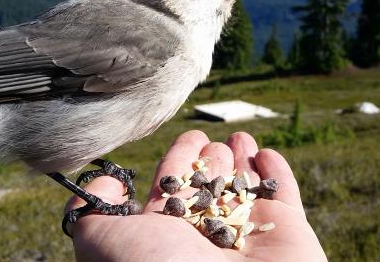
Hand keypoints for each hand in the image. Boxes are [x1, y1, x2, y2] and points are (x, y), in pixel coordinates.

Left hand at [64, 130, 326, 260]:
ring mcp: (250, 235)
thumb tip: (106, 185)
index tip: (189, 139)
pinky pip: (283, 196)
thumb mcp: (104, 242)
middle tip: (211, 141)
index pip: (174, 189)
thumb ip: (91, 212)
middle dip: (210, 160)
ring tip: (241, 138)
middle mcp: (208, 236)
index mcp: (169, 236)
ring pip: (245, 189)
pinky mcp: (289, 232)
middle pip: (209, 187)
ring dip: (243, 161)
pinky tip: (267, 155)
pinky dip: (276, 174)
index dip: (179, 161)